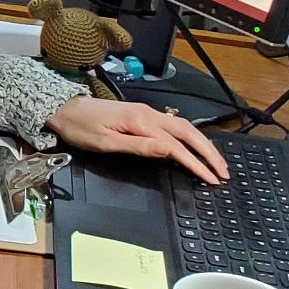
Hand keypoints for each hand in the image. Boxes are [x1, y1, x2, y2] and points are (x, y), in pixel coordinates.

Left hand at [48, 94, 228, 185]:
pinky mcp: (142, 114)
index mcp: (140, 122)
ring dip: (202, 144)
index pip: (176, 146)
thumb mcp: (106, 143)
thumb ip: (139, 147)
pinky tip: (194, 147)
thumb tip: (169, 151)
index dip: (195, 164)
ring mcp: (146, 112)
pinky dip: (189, 137)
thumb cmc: (81, 128)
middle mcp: (148, 114)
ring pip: (183, 127)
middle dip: (208, 153)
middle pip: (187, 132)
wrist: (64, 108)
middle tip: (224, 172)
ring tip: (215, 162)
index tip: (211, 179)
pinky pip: (173, 125)